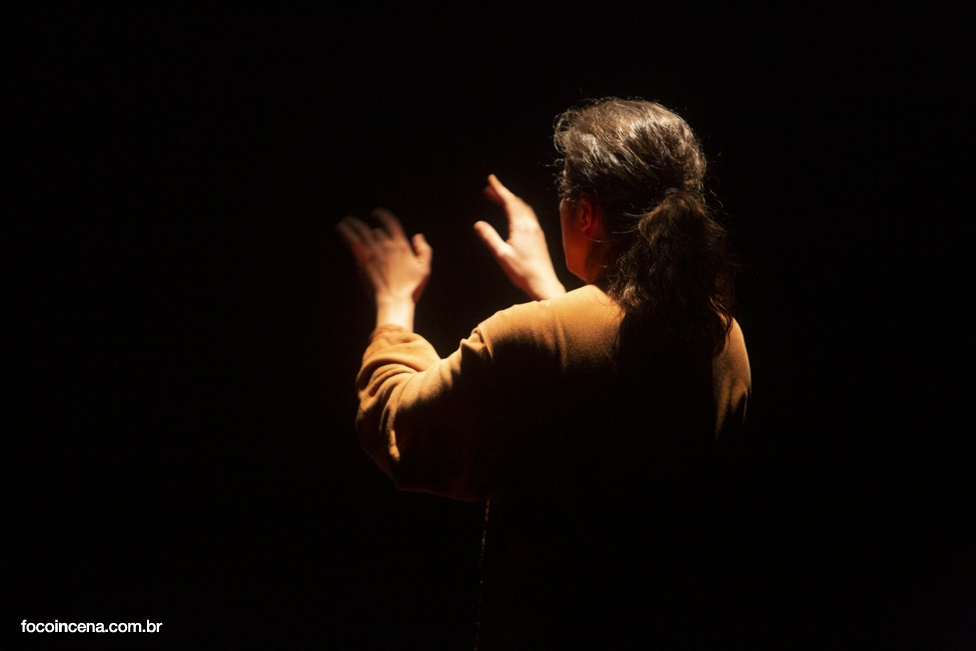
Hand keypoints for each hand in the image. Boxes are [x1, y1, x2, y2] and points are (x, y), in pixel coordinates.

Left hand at [337, 209, 431, 329]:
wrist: (395, 299)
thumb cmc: (411, 288)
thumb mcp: (425, 269)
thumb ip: (424, 250)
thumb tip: (418, 236)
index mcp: (402, 245)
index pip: (391, 223)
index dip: (383, 215)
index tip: (377, 213)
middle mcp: (387, 245)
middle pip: (376, 232)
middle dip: (370, 231)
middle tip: (363, 229)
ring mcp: (374, 251)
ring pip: (362, 231)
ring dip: (353, 224)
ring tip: (346, 220)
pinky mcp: (363, 259)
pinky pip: (352, 241)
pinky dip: (346, 232)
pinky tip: (340, 228)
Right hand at [475, 174, 565, 300]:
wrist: (543, 283)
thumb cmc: (522, 272)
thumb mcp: (501, 255)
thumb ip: (490, 238)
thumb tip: (478, 224)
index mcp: (521, 226)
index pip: (509, 202)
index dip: (499, 189)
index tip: (491, 179)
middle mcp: (531, 225)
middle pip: (516, 203)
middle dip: (503, 194)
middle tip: (490, 190)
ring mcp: (536, 230)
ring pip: (524, 208)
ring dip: (511, 201)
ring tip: (499, 200)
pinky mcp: (539, 236)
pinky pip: (528, 215)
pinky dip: (518, 209)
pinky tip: (514, 215)